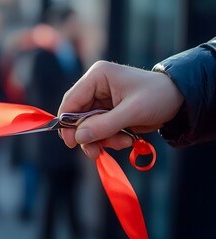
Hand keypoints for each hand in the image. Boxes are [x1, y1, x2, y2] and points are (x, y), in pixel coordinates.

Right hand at [58, 61, 183, 158]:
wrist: (179, 100)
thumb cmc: (157, 97)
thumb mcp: (132, 112)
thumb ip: (104, 125)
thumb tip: (78, 138)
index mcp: (97, 77)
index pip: (71, 101)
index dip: (67, 123)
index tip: (71, 144)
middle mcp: (95, 86)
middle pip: (77, 117)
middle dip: (90, 135)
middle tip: (96, 152)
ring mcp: (100, 100)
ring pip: (88, 126)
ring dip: (103, 139)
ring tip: (124, 142)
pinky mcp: (107, 112)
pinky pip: (99, 130)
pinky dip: (110, 139)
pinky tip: (127, 139)